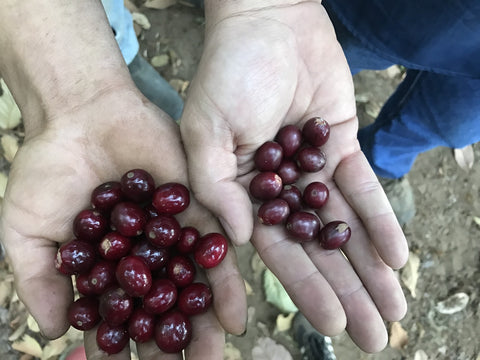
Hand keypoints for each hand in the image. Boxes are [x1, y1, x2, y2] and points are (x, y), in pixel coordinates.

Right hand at [0, 89, 246, 358]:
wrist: (81, 115)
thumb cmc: (47, 171)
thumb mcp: (27, 231)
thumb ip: (41, 281)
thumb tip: (58, 334)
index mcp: (107, 269)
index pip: (117, 320)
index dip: (121, 349)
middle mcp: (144, 257)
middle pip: (161, 311)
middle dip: (171, 345)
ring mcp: (172, 236)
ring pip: (191, 289)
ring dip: (203, 326)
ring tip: (212, 357)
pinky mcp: (197, 211)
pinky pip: (214, 250)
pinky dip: (224, 284)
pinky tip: (233, 317)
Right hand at [180, 1, 407, 351]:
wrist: (267, 23)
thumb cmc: (227, 73)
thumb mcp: (203, 131)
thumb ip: (213, 187)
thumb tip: (235, 239)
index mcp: (243, 193)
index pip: (277, 252)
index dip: (305, 289)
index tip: (334, 325)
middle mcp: (278, 190)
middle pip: (318, 250)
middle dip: (348, 292)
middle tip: (376, 337)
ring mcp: (311, 170)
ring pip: (344, 228)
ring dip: (370, 268)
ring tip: (395, 310)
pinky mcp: (339, 146)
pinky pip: (362, 189)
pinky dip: (380, 221)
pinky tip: (397, 256)